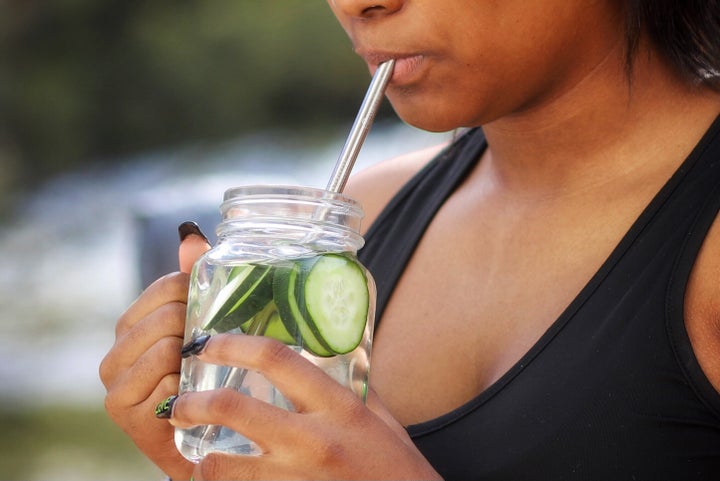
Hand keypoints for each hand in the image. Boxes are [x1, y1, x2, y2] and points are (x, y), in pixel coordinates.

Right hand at [99, 221, 210, 479]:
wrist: (201, 443)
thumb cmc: (205, 382)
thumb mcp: (202, 329)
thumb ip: (192, 282)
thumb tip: (191, 234)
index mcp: (133, 324)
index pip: (165, 286)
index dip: (197, 290)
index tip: (216, 306)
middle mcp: (115, 351)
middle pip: (165, 314)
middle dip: (197, 324)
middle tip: (215, 343)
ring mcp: (115, 383)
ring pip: (164, 346)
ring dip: (192, 357)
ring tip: (205, 369)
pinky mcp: (124, 413)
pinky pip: (164, 383)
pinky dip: (184, 386)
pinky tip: (191, 395)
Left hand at [166, 334, 441, 479]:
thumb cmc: (395, 465)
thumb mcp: (378, 416)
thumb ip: (350, 384)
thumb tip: (323, 354)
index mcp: (338, 406)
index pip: (275, 359)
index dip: (233, 345)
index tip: (209, 343)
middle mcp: (314, 440)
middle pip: (232, 408)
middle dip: (192, 402)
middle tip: (179, 402)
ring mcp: (296, 478)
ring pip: (221, 465)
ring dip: (199, 456)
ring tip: (193, 449)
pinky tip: (215, 480)